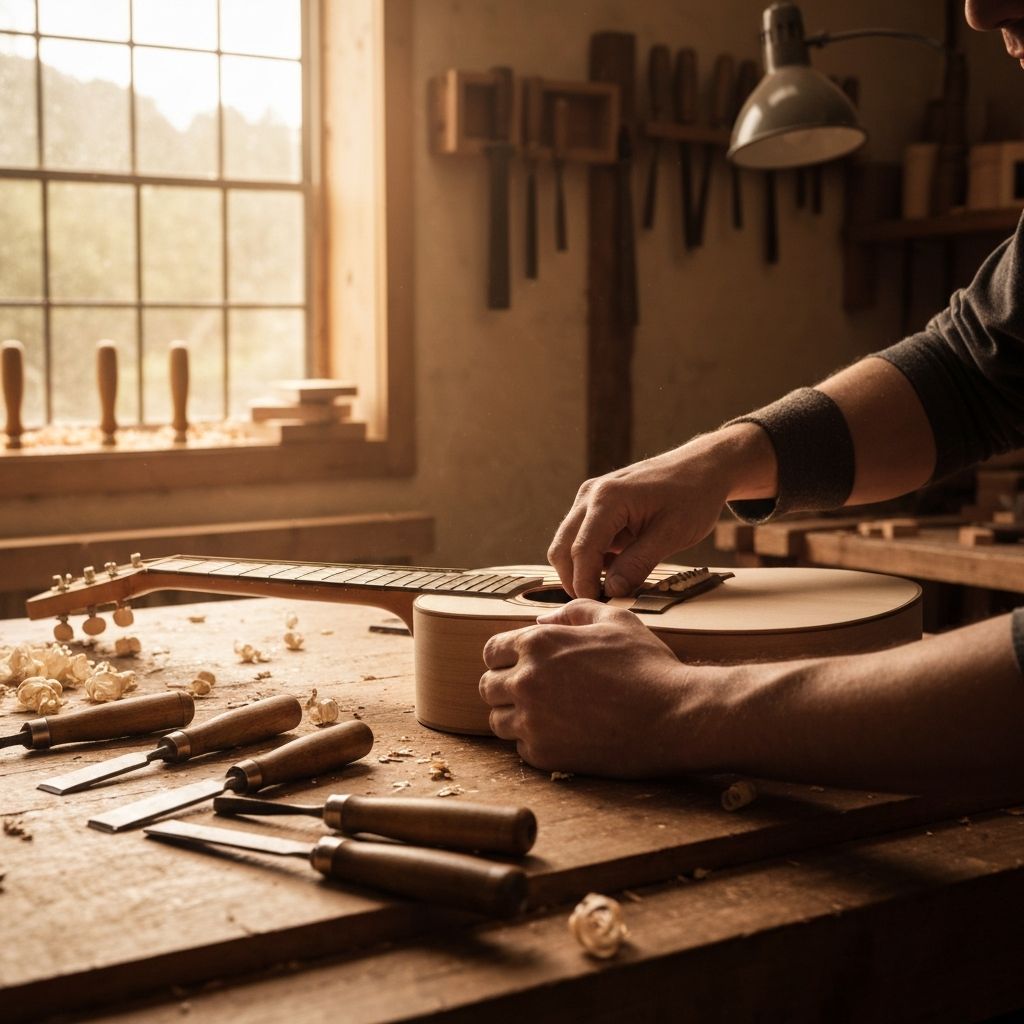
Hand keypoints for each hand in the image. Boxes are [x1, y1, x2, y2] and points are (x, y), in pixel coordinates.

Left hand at [479, 600, 706, 777]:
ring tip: (547, 714)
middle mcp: (526, 680)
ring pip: (498, 720)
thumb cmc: (647, 666)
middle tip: (534, 691)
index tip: (523, 665)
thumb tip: (543, 619)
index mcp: (538, 643)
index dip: (506, 656)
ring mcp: (532, 720)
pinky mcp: (544, 754)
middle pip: (488, 686)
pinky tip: (563, 734)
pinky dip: (536, 742)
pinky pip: (521, 747)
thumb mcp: (615, 620)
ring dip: (515, 716)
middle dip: (505, 686)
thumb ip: (573, 613)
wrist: (673, 717)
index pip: (492, 651)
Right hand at [548, 425, 773, 598]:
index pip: (582, 550)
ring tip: (611, 588)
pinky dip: (592, 557)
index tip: (596, 607)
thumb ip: (638, 563)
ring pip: (567, 542)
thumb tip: (612, 592)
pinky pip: (582, 535)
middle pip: (562, 547)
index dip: (585, 584)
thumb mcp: (672, 534)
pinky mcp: (596, 504)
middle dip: (574, 579)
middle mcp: (590, 495)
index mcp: (608, 499)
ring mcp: (590, 497)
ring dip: (582, 568)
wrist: (702, 467)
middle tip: (598, 603)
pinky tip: (617, 568)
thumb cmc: (693, 495)